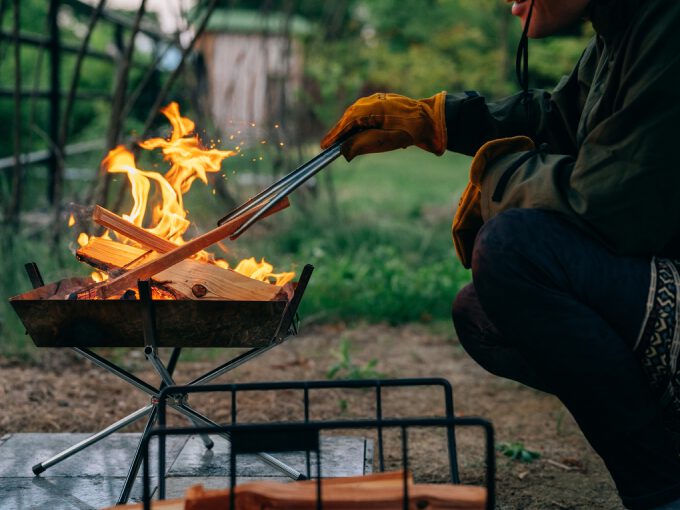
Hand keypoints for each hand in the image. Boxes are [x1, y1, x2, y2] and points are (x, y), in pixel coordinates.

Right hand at [320, 92, 446, 160]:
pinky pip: (364, 113)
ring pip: (356, 115)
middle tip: (329, 145)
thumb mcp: (385, 142)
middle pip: (349, 118)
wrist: (431, 120)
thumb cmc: (410, 131)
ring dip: (349, 128)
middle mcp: (371, 100)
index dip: (334, 135)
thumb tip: (343, 151)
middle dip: (339, 132)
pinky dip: (359, 123)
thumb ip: (362, 145)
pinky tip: (358, 133)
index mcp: (370, 108)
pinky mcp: (382, 102)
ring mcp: (377, 99)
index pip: (346, 123)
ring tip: (341, 141)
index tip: (323, 146)